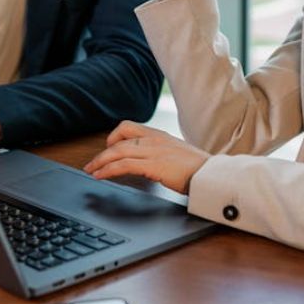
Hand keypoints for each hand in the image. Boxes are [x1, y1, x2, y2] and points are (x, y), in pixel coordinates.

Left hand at [83, 121, 209, 194]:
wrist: (212, 175)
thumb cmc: (200, 170)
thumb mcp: (178, 155)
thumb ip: (163, 155)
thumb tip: (152, 164)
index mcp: (160, 135)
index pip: (129, 127)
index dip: (114, 136)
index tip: (107, 148)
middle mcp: (155, 139)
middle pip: (119, 138)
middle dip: (102, 152)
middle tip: (92, 163)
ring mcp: (154, 151)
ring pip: (118, 151)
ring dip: (101, 162)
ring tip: (91, 171)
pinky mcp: (153, 165)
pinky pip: (123, 165)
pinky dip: (108, 170)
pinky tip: (101, 176)